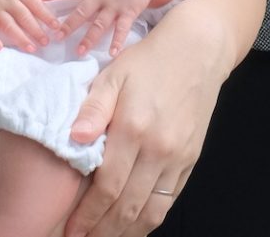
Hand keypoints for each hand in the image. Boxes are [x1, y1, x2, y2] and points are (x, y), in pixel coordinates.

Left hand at [45, 0, 185, 57]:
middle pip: (82, 11)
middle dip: (69, 25)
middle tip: (57, 37)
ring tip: (80, 51)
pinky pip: (122, 29)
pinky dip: (117, 41)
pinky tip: (112, 53)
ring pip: (99, 24)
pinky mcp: (128, 12)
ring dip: (89, 38)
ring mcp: (114, 5)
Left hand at [63, 23, 223, 236]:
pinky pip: (170, 200)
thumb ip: (92, 109)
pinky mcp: (191, 160)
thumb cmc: (149, 61)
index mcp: (134, 128)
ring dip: (127, 232)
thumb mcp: (113, 75)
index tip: (71, 229)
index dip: (88, 214)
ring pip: (151, 211)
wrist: (198, 51)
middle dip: (103, 231)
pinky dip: (150, 219)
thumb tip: (73, 139)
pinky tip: (133, 225)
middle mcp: (159, 149)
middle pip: (128, 206)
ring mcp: (178, 157)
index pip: (107, 186)